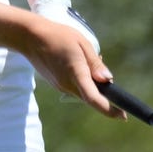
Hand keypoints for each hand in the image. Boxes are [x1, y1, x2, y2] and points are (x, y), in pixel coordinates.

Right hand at [29, 0, 125, 119]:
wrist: (29, 37)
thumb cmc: (57, 35)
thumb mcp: (81, 42)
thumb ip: (95, 63)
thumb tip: (108, 79)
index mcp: (76, 73)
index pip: (94, 98)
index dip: (110, 110)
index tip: (123, 115)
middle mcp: (67, 84)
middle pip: (91, 97)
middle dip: (102, 93)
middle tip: (106, 77)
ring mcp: (60, 86)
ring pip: (82, 92)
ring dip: (91, 84)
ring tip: (85, 61)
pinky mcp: (56, 83)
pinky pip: (74, 87)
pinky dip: (81, 81)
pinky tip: (76, 63)